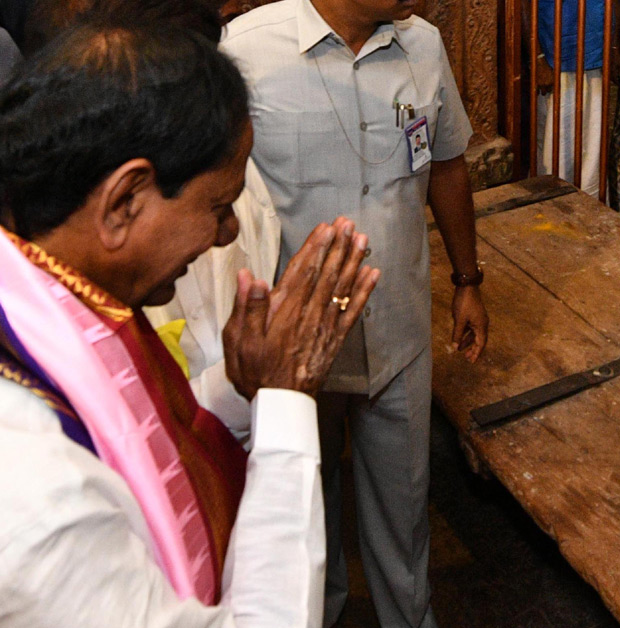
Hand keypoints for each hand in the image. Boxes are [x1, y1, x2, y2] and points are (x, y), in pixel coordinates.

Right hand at [223, 217, 378, 399]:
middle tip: (349, 224)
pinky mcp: (336, 338)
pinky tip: (373, 273)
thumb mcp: (238, 341)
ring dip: (353, 261)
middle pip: (327, 273)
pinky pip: (354, 310)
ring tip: (363, 239)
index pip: (302, 271)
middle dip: (338, 246)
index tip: (327, 228)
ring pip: (342, 287)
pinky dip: (364, 290)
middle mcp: (308, 313)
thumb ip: (247, 307)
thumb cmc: (254, 372)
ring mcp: (325, 325)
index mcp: (284, 310)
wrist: (280, 404)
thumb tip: (250, 276)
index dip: (316, 247)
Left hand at [451, 285, 487, 362]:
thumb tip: (455, 347)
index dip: (477, 353)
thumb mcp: (459, 320)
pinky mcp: (474, 315)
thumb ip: (457, 334)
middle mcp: (482, 323)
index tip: (472, 362)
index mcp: (481, 326)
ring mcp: (478, 319)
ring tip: (460, 350)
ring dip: (468, 342)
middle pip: (479, 340)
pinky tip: (459, 339)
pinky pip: (471, 328)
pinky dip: (466, 334)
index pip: (481, 344)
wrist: (466, 286)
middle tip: (467, 359)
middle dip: (473, 349)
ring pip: (474, 334)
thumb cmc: (464, 303)